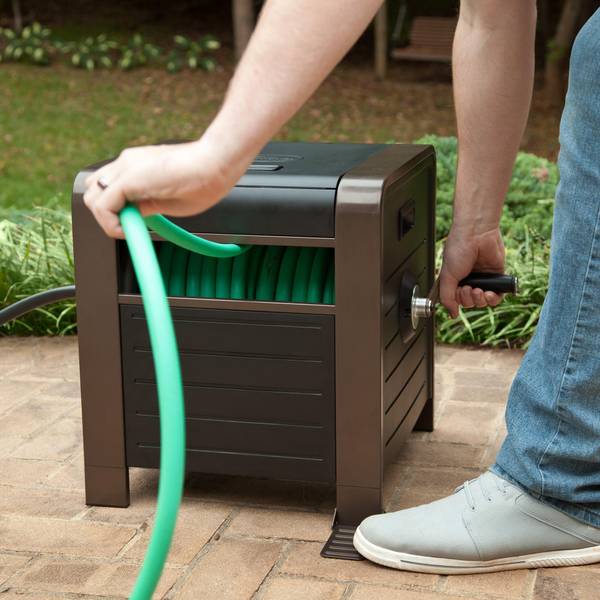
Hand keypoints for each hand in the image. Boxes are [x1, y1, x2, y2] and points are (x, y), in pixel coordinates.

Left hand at [83, 140, 245, 237]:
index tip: (134, 225)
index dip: (114, 210)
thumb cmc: (204, 180)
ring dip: (106, 219)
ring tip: (130, 229)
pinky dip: (110, 224)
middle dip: (106, 214)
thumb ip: (148, 205)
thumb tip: (135, 215)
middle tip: (129, 227)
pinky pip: (102, 206)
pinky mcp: (128, 179)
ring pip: (92, 197)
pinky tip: (129, 230)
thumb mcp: (169, 199)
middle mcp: (126, 163)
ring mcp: (125, 168)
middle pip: (94, 191)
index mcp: (136, 165)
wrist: (216, 165)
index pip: (106, 187)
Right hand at [439, 226, 505, 318]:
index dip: (459, 300)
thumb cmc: (459, 248)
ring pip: (484, 301)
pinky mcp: (497, 276)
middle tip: (469, 288)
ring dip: (481, 300)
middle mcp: (469, 280)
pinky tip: (490, 294)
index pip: (457, 300)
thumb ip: (447, 297)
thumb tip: (452, 313)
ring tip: (479, 291)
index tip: (459, 291)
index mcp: (455, 279)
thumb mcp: (446, 276)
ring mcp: (483, 278)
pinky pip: (498, 295)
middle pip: (471, 302)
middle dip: (469, 299)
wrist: (477, 234)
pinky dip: (494, 298)